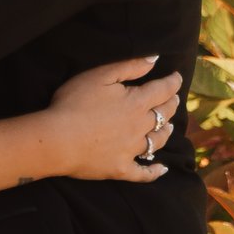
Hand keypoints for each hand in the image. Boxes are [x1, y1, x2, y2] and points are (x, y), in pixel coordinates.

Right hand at [43, 58, 181, 185]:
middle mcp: (139, 127)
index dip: (173, 82)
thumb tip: (154, 59)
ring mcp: (131, 150)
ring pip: (157, 141)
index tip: (177, 78)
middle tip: (174, 100)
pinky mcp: (120, 169)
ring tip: (169, 127)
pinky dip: (155, 172)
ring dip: (165, 132)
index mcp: (136, 102)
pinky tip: (163, 169)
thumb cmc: (74, 103)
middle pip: (163, 115)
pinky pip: (143, 173)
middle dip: (171, 105)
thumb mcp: (100, 76)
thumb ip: (129, 67)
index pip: (163, 90)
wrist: (56, 140)